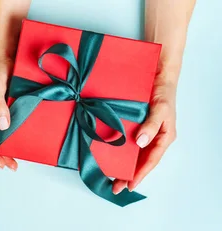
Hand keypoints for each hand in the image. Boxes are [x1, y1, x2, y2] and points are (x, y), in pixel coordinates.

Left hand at [113, 73, 177, 193]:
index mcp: (164, 137)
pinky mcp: (136, 126)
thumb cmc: (163, 92)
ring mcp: (144, 132)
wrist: (157, 76)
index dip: (140, 174)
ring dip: (123, 164)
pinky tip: (110, 156)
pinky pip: (128, 142)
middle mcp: (154, 137)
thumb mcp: (160, 108)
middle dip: (129, 174)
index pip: (151, 160)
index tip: (129, 185)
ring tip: (110, 176)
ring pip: (134, 154)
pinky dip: (120, 150)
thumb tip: (140, 142)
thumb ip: (151, 125)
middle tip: (114, 186)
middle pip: (141, 161)